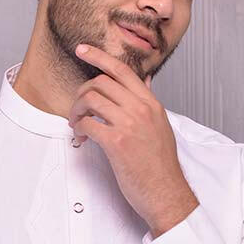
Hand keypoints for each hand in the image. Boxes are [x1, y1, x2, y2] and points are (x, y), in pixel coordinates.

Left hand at [67, 44, 198, 236]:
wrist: (166, 193)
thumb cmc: (162, 166)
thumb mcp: (161, 126)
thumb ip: (149, 102)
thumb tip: (145, 81)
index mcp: (151, 104)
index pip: (123, 70)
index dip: (99, 56)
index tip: (82, 50)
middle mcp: (141, 110)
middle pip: (102, 82)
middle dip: (82, 92)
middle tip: (78, 108)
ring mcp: (129, 125)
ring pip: (91, 100)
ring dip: (77, 110)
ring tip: (76, 123)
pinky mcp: (116, 143)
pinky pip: (88, 124)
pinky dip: (78, 128)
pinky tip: (80, 136)